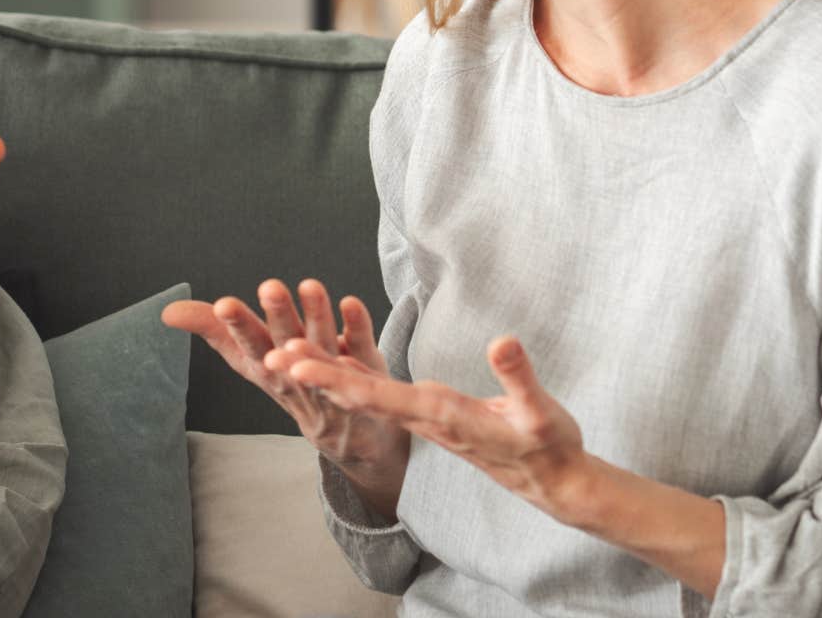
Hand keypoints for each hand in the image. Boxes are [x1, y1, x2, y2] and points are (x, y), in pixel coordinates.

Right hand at [163, 279, 409, 512]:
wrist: (349, 437)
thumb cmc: (293, 384)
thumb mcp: (250, 360)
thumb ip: (214, 330)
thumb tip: (167, 312)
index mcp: (267, 369)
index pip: (248, 346)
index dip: (237, 326)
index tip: (224, 304)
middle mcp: (298, 374)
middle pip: (287, 343)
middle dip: (278, 317)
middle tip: (269, 286)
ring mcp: (334, 376)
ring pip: (325, 345)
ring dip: (317, 316)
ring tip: (310, 286)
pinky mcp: (367, 371)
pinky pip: (364, 347)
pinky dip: (358, 326)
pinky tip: (351, 303)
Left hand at [288, 335, 591, 521]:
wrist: (551, 481)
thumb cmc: (546, 446)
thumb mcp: (540, 413)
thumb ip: (520, 378)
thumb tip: (503, 341)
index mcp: (441, 414)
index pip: (378, 396)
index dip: (335, 379)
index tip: (299, 365)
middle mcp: (424, 416)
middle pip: (359, 394)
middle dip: (315, 375)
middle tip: (270, 355)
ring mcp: (424, 417)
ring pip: (365, 394)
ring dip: (326, 374)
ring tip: (288, 352)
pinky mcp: (431, 414)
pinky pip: (382, 395)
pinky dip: (354, 377)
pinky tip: (335, 363)